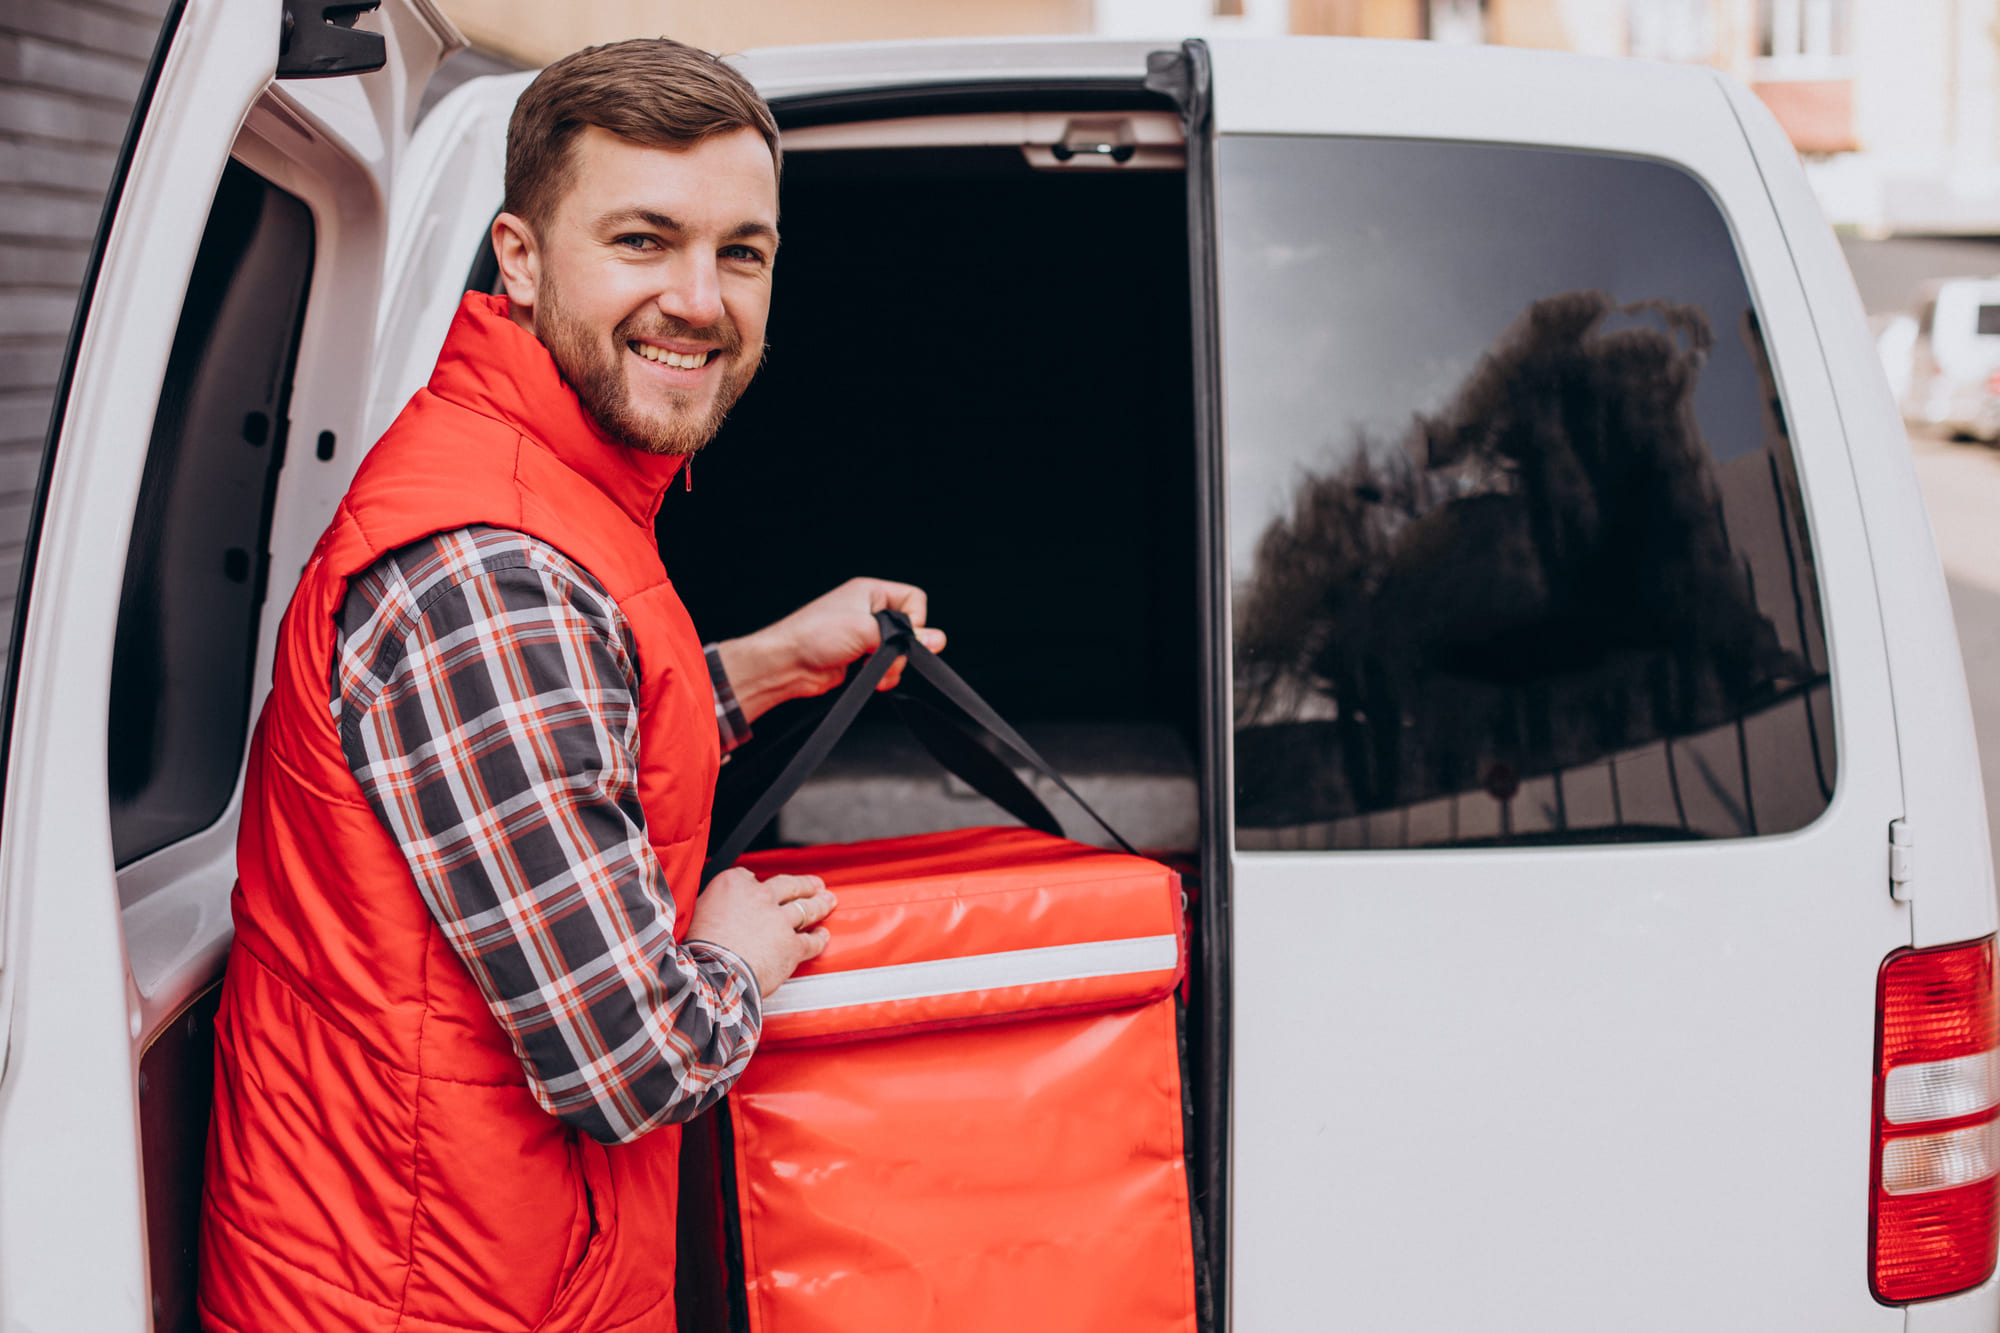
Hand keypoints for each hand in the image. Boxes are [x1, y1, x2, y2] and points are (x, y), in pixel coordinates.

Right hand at [687, 869, 835, 996]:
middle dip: (805, 884)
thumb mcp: (696, 912)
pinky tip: (823, 936)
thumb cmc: (697, 950)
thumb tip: (715, 908)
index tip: (763, 889)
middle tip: (816, 884)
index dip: (757, 885)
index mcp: (733, 884)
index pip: (750, 877)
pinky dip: (819, 939)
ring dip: (820, 904)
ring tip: (828, 901)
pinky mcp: (792, 946)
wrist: (712, 975)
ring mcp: (779, 920)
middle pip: (789, 886)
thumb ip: (713, 904)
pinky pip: (811, 941)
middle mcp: (760, 896)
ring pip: (806, 908)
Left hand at [715, 577, 946, 721]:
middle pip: (910, 630)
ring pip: (900, 654)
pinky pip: (887, 669)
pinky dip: (882, 677)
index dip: (915, 620)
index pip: (914, 600)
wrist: (786, 664)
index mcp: (871, 592)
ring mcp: (865, 637)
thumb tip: (935, 640)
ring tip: (869, 668)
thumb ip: (904, 637)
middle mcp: (869, 612)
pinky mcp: (860, 659)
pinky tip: (867, 677)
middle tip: (884, 654)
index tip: (903, 635)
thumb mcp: (865, 630)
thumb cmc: (813, 635)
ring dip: (891, 667)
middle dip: (900, 649)